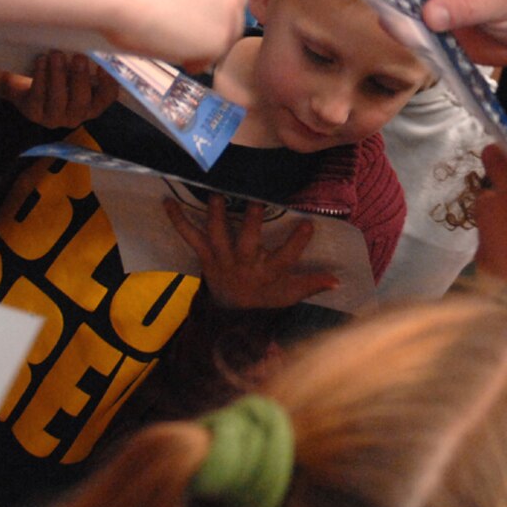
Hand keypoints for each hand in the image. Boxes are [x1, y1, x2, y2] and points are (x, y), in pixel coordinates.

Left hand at [1, 51, 118, 128]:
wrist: (24, 85)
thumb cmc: (57, 74)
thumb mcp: (73, 70)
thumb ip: (85, 63)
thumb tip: (92, 47)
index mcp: (92, 105)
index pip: (107, 97)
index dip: (108, 82)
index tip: (104, 64)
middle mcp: (75, 116)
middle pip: (82, 101)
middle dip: (81, 78)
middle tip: (79, 56)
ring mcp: (54, 118)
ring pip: (58, 99)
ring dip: (58, 75)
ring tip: (57, 54)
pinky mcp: (34, 113)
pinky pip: (38, 96)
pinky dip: (40, 76)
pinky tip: (41, 60)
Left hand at [165, 194, 337, 308]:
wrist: (230, 313)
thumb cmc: (265, 297)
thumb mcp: (290, 294)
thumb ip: (313, 284)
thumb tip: (339, 280)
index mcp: (267, 275)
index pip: (286, 259)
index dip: (297, 242)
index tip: (309, 222)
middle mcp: (243, 266)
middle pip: (248, 244)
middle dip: (252, 223)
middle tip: (257, 201)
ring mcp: (221, 260)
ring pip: (218, 237)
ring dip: (215, 216)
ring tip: (214, 194)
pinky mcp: (205, 255)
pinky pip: (189, 237)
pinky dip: (177, 220)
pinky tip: (167, 202)